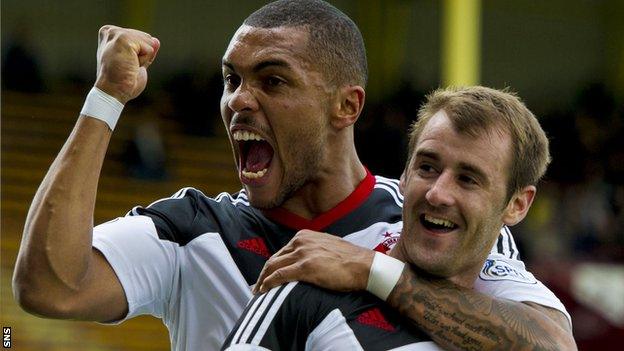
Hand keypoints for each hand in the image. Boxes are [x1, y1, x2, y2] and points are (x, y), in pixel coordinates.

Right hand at [94, 25, 159, 103]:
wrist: (113, 92)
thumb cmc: (122, 82)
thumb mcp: (136, 63)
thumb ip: (145, 50)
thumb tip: (156, 40)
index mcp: (110, 34)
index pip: (141, 38)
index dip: (140, 55)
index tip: (125, 64)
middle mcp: (111, 31)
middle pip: (146, 38)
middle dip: (142, 56)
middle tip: (127, 67)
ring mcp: (116, 33)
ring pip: (149, 42)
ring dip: (143, 59)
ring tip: (128, 66)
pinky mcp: (123, 39)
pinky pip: (149, 49)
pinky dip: (144, 61)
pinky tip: (130, 66)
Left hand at [253, 230, 374, 293]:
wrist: (364, 265)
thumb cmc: (350, 260)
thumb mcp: (327, 247)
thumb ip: (313, 250)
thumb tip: (305, 261)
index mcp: (305, 235)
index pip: (282, 251)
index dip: (272, 265)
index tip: (266, 276)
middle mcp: (301, 241)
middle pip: (274, 258)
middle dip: (263, 273)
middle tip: (257, 286)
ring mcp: (303, 253)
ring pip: (273, 266)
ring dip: (263, 280)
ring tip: (258, 292)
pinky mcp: (305, 267)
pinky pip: (280, 275)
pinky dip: (269, 283)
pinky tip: (264, 291)